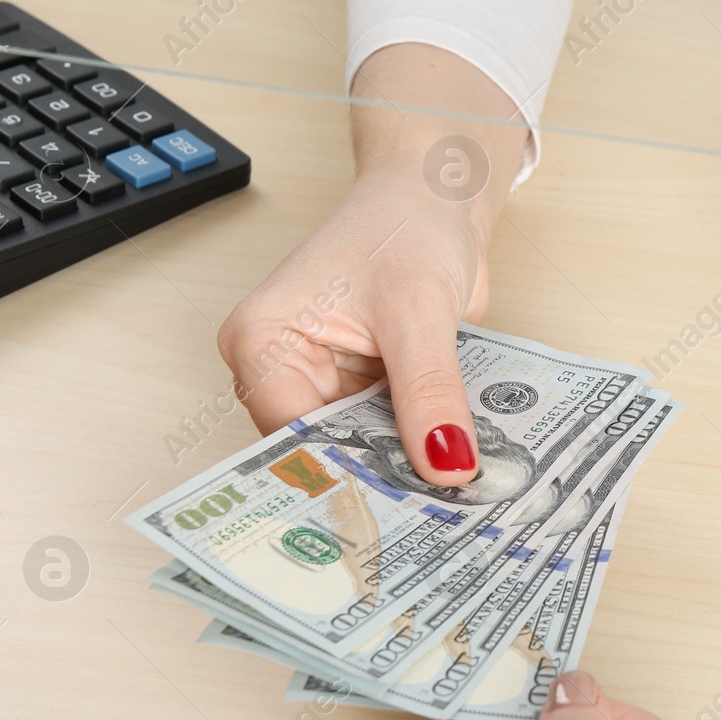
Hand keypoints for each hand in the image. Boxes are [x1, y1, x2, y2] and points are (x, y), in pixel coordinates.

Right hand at [217, 44, 527, 486]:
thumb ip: (428, 391)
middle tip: (434, 528)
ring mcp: (326, 383)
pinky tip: (459, 475)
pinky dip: (422, 450)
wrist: (439, 192)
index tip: (395, 521)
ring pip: (362, 451)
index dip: (343, 479)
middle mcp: (282, 369)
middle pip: (324, 452)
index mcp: (261, 343)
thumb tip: (446, 465)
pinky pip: (391, 435)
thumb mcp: (419, 311)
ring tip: (453, 511)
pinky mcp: (368, 388)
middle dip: (379, 483)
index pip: (291, 439)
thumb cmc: (406, 223)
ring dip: (406, 472)